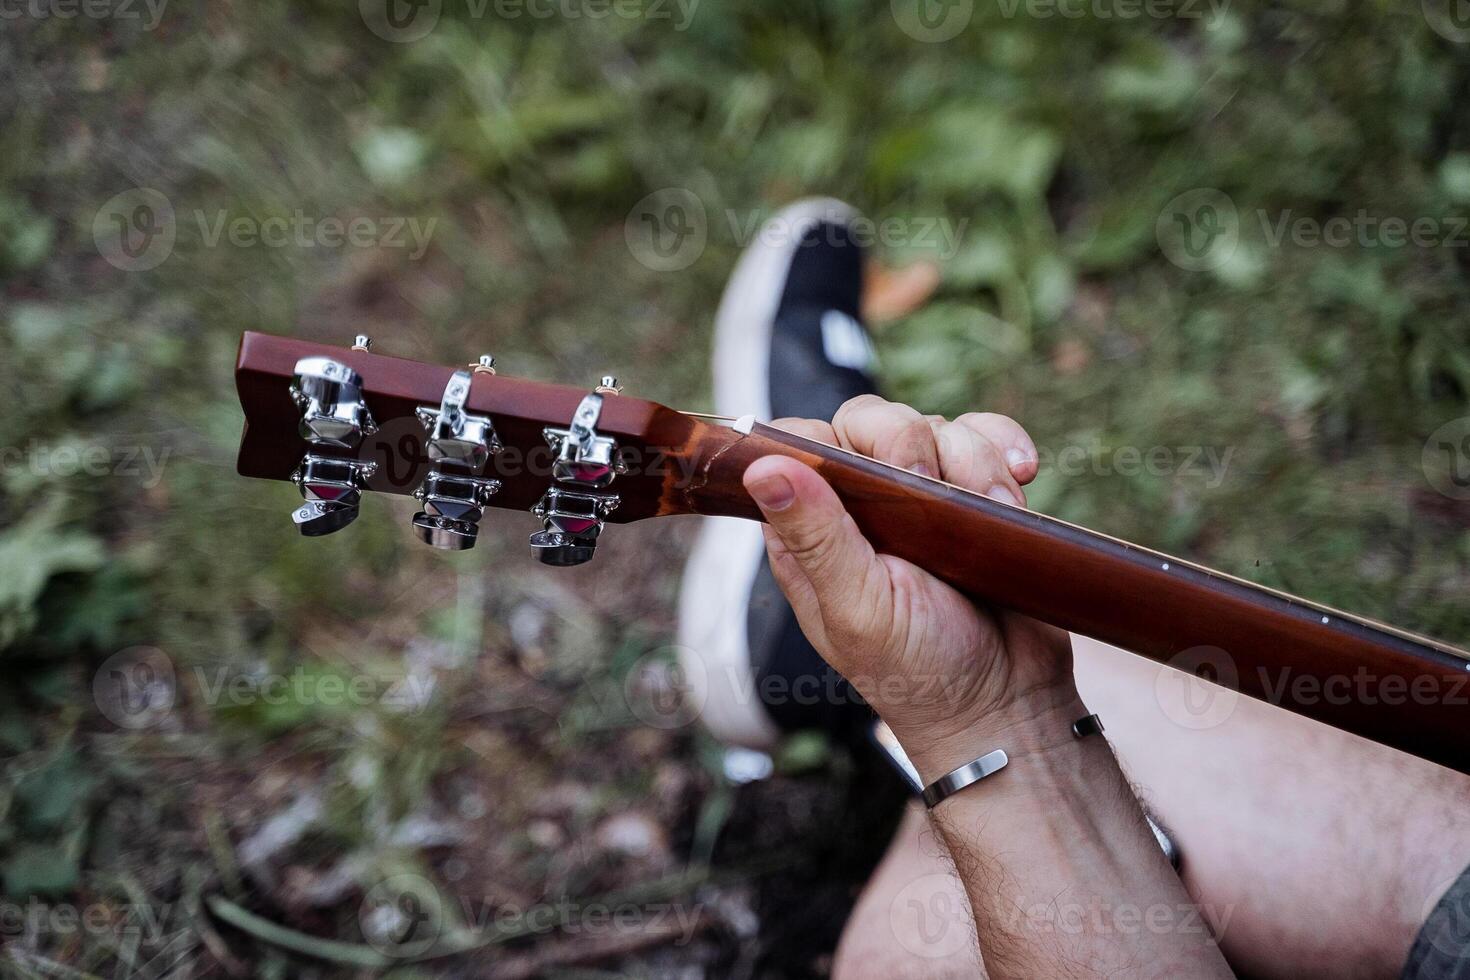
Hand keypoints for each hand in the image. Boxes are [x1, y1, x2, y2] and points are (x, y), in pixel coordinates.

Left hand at [742, 395, 1077, 780]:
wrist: (1008, 701)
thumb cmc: (922, 671)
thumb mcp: (859, 609)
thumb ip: (815, 538)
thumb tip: (762, 469)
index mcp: (810, 531)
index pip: (797, 443)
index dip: (832, 445)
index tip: (873, 479)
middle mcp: (857, 506)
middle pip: (869, 421)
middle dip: (914, 449)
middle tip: (940, 502)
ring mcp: (917, 497)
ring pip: (933, 426)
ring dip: (974, 462)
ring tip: (993, 516)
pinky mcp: (971, 494)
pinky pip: (982, 435)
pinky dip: (1004, 448)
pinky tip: (1021, 476)